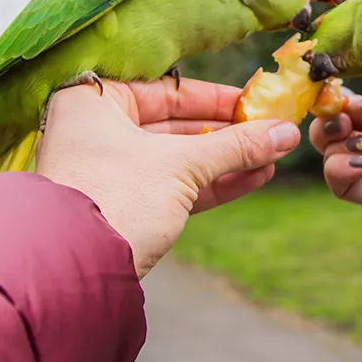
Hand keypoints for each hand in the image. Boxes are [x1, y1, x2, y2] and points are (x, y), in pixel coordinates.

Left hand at [37, 77, 300, 277]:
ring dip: (228, 160)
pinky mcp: (124, 208)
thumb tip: (286, 132)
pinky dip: (213, 184)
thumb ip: (236, 146)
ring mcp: (109, 173)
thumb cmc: (116, 197)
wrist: (76, 271)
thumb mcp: (182, 164)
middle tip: (272, 132)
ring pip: (179, 159)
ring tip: (273, 156)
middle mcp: (96, 132)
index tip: (256, 103)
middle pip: (175, 125)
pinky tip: (255, 177)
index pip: (166, 90)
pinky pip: (175, 187)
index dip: (216, 98)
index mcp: (94, 102)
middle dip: (228, 133)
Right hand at [310, 77, 361, 219]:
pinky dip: (338, 168)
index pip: (361, 111)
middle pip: (343, 136)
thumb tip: (343, 110)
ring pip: (337, 160)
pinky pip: (344, 186)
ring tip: (348, 132)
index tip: (331, 92)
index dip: (342, 103)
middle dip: (330, 122)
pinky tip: (361, 156)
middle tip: (338, 115)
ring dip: (331, 143)